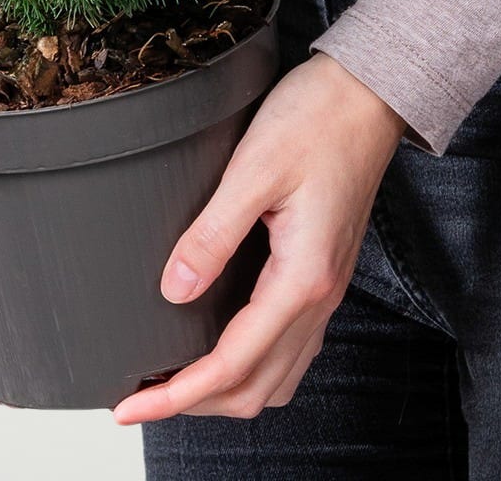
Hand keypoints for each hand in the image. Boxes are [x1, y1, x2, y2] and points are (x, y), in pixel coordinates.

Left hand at [112, 52, 405, 423]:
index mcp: (302, 278)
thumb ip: (213, 234)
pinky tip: (217, 346)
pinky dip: (249, 364)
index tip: (133, 405)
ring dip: (224, 390)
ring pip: (276, 375)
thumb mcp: (253, 169)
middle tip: (139, 398)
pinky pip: (288, 346)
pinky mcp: (320, 272)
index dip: (179, 393)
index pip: (233, 364)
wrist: (367, 96)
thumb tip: (173, 289)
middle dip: (196, 403)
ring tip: (171, 381)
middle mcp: (319, 296)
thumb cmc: (316, 120)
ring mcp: (324, 288)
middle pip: (256, 387)